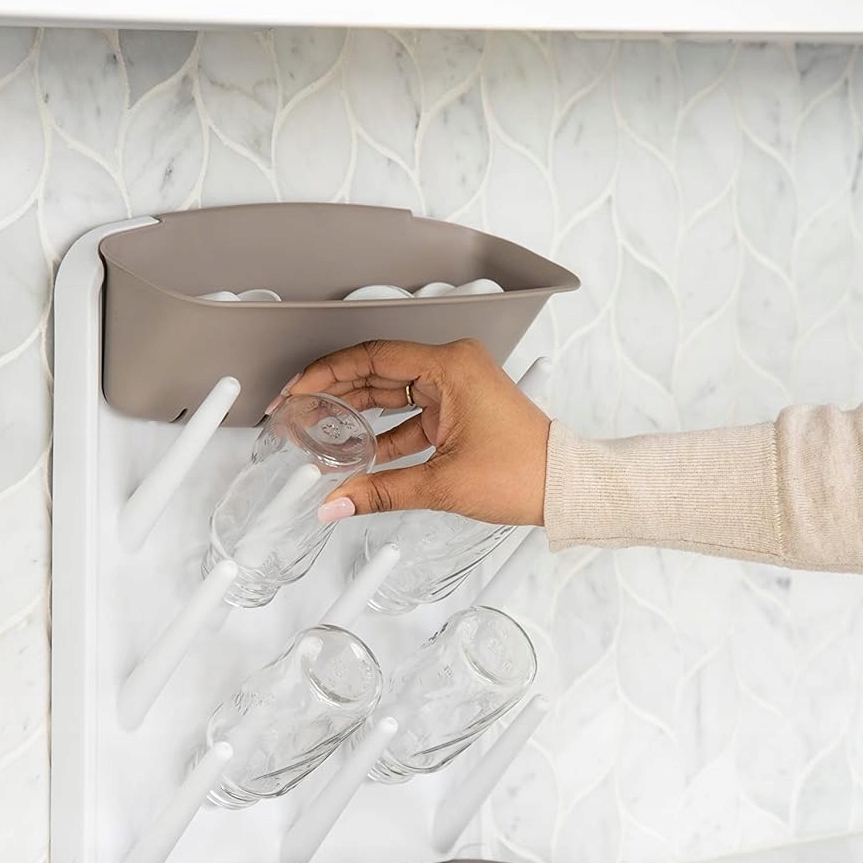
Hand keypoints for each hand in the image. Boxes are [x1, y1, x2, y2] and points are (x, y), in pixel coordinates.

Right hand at [269, 339, 549, 524]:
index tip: (297, 390)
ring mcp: (458, 387)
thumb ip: (379, 492)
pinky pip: (411, 413)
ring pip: (392, 392)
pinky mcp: (460, 410)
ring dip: (357, 411)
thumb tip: (334, 505)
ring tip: (319, 427)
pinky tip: (358, 452)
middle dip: (335, 390)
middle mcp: (454, 366)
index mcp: (451, 366)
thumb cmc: (524, 472)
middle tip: (297, 408)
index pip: (371, 357)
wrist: (566, 487)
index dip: (326, 374)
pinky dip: (385, 432)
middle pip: (377, 370)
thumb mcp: (442, 484)